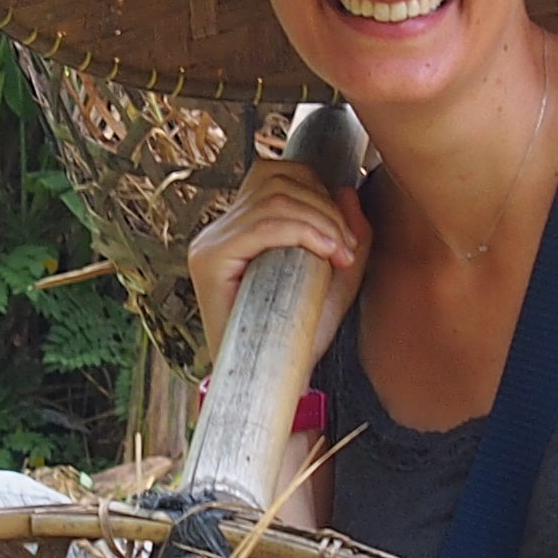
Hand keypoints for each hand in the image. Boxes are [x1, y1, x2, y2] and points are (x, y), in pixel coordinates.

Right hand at [182, 152, 369, 370]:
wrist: (273, 382)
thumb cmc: (298, 336)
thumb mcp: (337, 280)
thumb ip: (347, 234)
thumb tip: (347, 189)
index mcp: (241, 227)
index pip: (274, 175)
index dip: (317, 189)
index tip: (346, 235)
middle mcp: (219, 230)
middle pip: (274, 178)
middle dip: (323, 205)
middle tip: (348, 247)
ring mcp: (210, 244)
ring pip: (272, 197)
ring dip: (319, 219)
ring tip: (340, 253)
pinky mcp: (209, 261)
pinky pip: (260, 224)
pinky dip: (302, 230)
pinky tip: (327, 252)